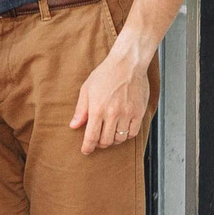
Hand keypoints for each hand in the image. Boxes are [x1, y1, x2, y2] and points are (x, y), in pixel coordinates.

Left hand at [70, 40, 152, 154]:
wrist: (127, 64)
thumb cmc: (105, 74)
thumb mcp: (87, 89)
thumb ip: (81, 110)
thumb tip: (74, 126)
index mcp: (97, 109)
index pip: (91, 136)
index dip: (88, 147)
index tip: (86, 151)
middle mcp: (112, 114)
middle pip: (106, 141)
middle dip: (99, 144)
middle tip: (97, 140)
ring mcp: (127, 114)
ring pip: (119, 139)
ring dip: (113, 141)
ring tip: (109, 134)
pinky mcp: (139, 112)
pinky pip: (133, 133)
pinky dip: (126, 136)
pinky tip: (122, 130)